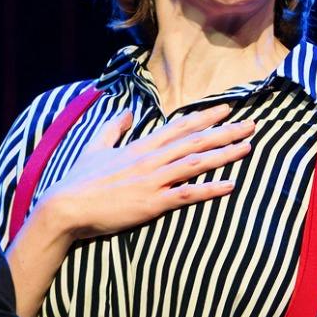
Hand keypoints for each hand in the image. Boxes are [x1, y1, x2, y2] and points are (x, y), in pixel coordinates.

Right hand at [33, 105, 251, 245]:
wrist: (65, 207)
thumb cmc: (78, 180)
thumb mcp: (95, 147)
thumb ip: (114, 128)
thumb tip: (128, 112)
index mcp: (139, 147)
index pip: (179, 127)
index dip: (205, 117)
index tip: (226, 109)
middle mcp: (150, 160)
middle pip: (195, 141)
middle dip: (225, 131)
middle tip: (252, 123)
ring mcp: (153, 181)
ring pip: (196, 163)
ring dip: (224, 154)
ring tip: (248, 146)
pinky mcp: (152, 203)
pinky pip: (187, 195)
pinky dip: (209, 189)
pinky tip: (230, 185)